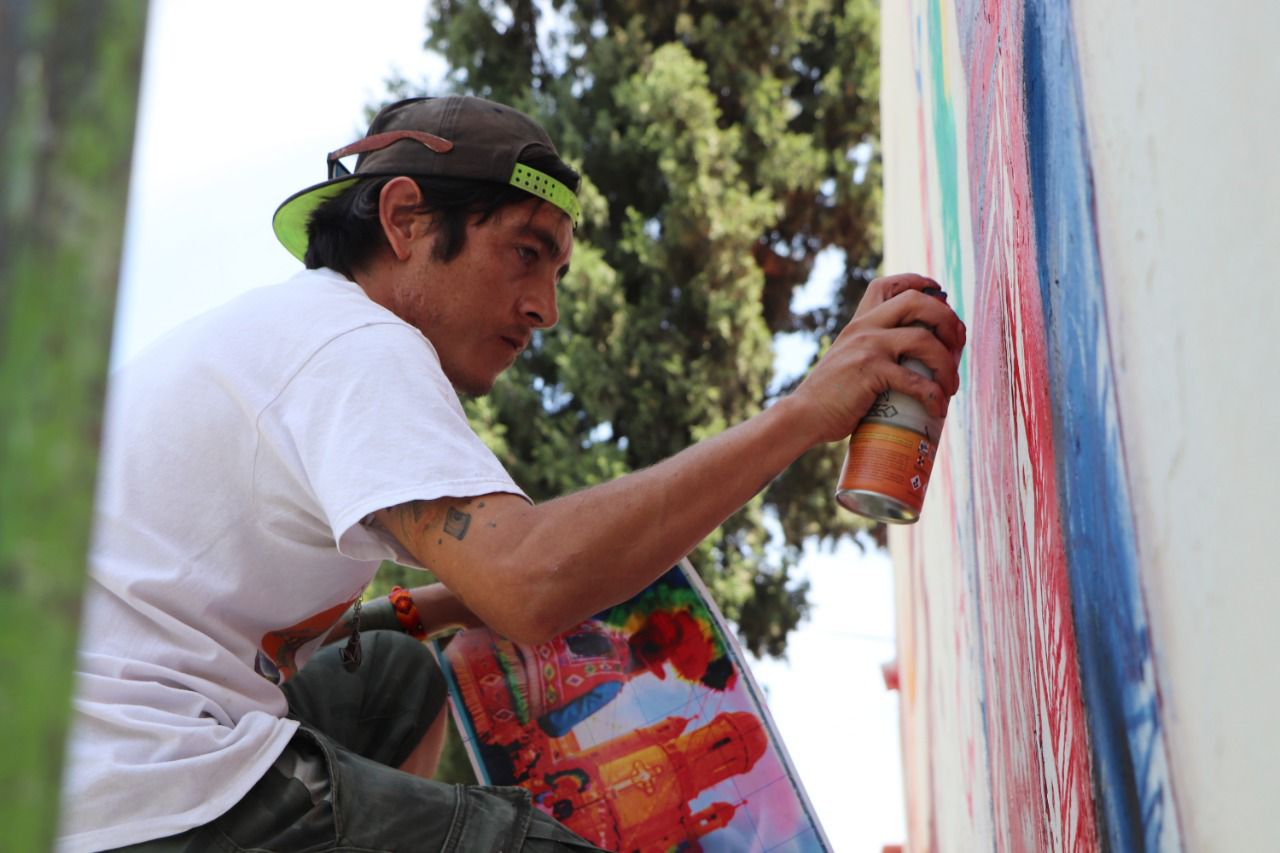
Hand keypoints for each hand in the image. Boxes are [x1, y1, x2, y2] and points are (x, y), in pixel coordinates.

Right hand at [792, 273, 965, 444]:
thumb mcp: (849, 360)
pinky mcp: (870, 372)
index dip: (919, 281)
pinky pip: (915, 380)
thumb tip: (914, 361)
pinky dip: (933, 396)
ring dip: (947, 364)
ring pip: (924, 340)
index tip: (939, 293)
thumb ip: (873, 351)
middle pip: (917, 302)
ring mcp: (867, 347)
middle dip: (947, 319)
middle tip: (958, 344)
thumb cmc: (832, 396)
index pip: (887, 285)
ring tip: (951, 387)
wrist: (804, 415)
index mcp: (859, 323)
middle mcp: (864, 328)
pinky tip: (937, 408)